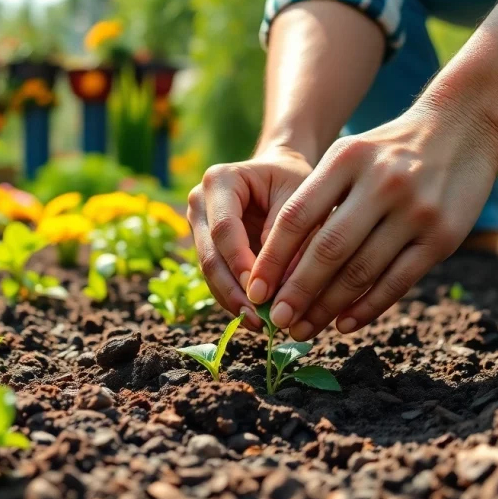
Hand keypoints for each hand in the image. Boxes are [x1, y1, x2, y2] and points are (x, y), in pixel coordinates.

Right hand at [187, 148, 312, 330]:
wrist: (281, 173)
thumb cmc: (294, 181)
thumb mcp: (299, 198)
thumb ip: (289, 237)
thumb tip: (285, 288)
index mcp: (219, 180)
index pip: (224, 229)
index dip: (240, 263)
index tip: (261, 293)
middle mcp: (199, 202)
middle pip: (210, 254)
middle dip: (233, 290)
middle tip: (258, 319)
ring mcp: (198, 225)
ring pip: (209, 271)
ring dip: (232, 300)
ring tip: (259, 325)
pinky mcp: (205, 246)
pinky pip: (216, 277)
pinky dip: (234, 298)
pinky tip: (254, 318)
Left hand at [246, 107, 497, 340]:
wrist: (466, 127)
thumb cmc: (391, 150)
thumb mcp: (349, 154)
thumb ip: (315, 197)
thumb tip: (278, 263)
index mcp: (347, 160)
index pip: (297, 217)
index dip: (272, 259)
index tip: (255, 289)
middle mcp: (381, 185)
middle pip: (327, 250)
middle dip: (297, 292)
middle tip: (277, 319)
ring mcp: (415, 212)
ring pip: (360, 272)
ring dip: (327, 308)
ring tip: (304, 329)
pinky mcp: (443, 238)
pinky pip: (397, 282)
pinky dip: (367, 308)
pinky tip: (344, 324)